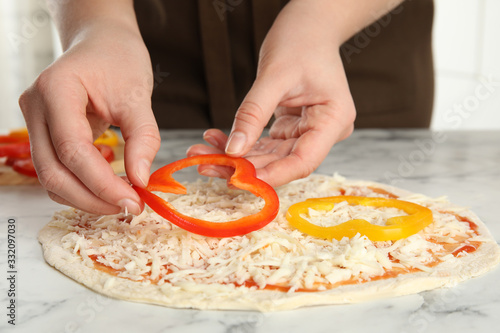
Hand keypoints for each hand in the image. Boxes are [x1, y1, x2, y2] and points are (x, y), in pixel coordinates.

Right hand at [19, 21, 159, 214]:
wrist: (102, 44)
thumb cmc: (119, 61)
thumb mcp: (138, 95)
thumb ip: (143, 138)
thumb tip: (140, 180)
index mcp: (56, 90)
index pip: (73, 150)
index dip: (102, 183)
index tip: (134, 201)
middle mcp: (36, 107)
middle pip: (53, 171)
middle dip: (93, 198)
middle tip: (130, 207)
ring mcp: (34, 121)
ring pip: (49, 177)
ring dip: (85, 198)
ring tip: (122, 201)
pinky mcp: (43, 133)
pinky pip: (55, 170)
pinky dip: (79, 187)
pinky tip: (107, 190)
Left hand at [187, 0, 355, 186]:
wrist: (309, 26)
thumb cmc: (301, 41)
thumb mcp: (274, 76)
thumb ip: (253, 114)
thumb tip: (233, 150)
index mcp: (333, 120)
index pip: (303, 161)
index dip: (272, 175)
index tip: (238, 179)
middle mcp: (323, 131)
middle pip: (283, 162)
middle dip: (244, 166)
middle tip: (206, 165)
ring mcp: (308, 130)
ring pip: (270, 156)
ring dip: (236, 157)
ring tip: (201, 153)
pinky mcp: (291, 127)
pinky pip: (265, 143)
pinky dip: (241, 143)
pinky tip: (216, 140)